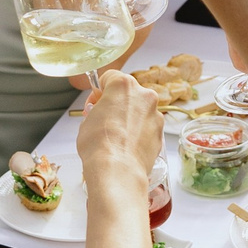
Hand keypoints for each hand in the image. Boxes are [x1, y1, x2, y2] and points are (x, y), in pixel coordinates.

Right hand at [76, 68, 161, 203]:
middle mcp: (144, 96)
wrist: (117, 170)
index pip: (109, 77)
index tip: (94, 102)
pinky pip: (147, 127)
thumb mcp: (86, 120)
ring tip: (115, 135)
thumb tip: (100, 112)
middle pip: (128, 93)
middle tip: (103, 118)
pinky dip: (138, 132)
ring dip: (129, 118)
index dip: (99, 91)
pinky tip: (126, 145)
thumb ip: (96, 109)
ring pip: (140, 110)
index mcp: (123, 85)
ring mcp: (155, 114)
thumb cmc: (99, 145)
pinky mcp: (161, 132)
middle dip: (116, 103)